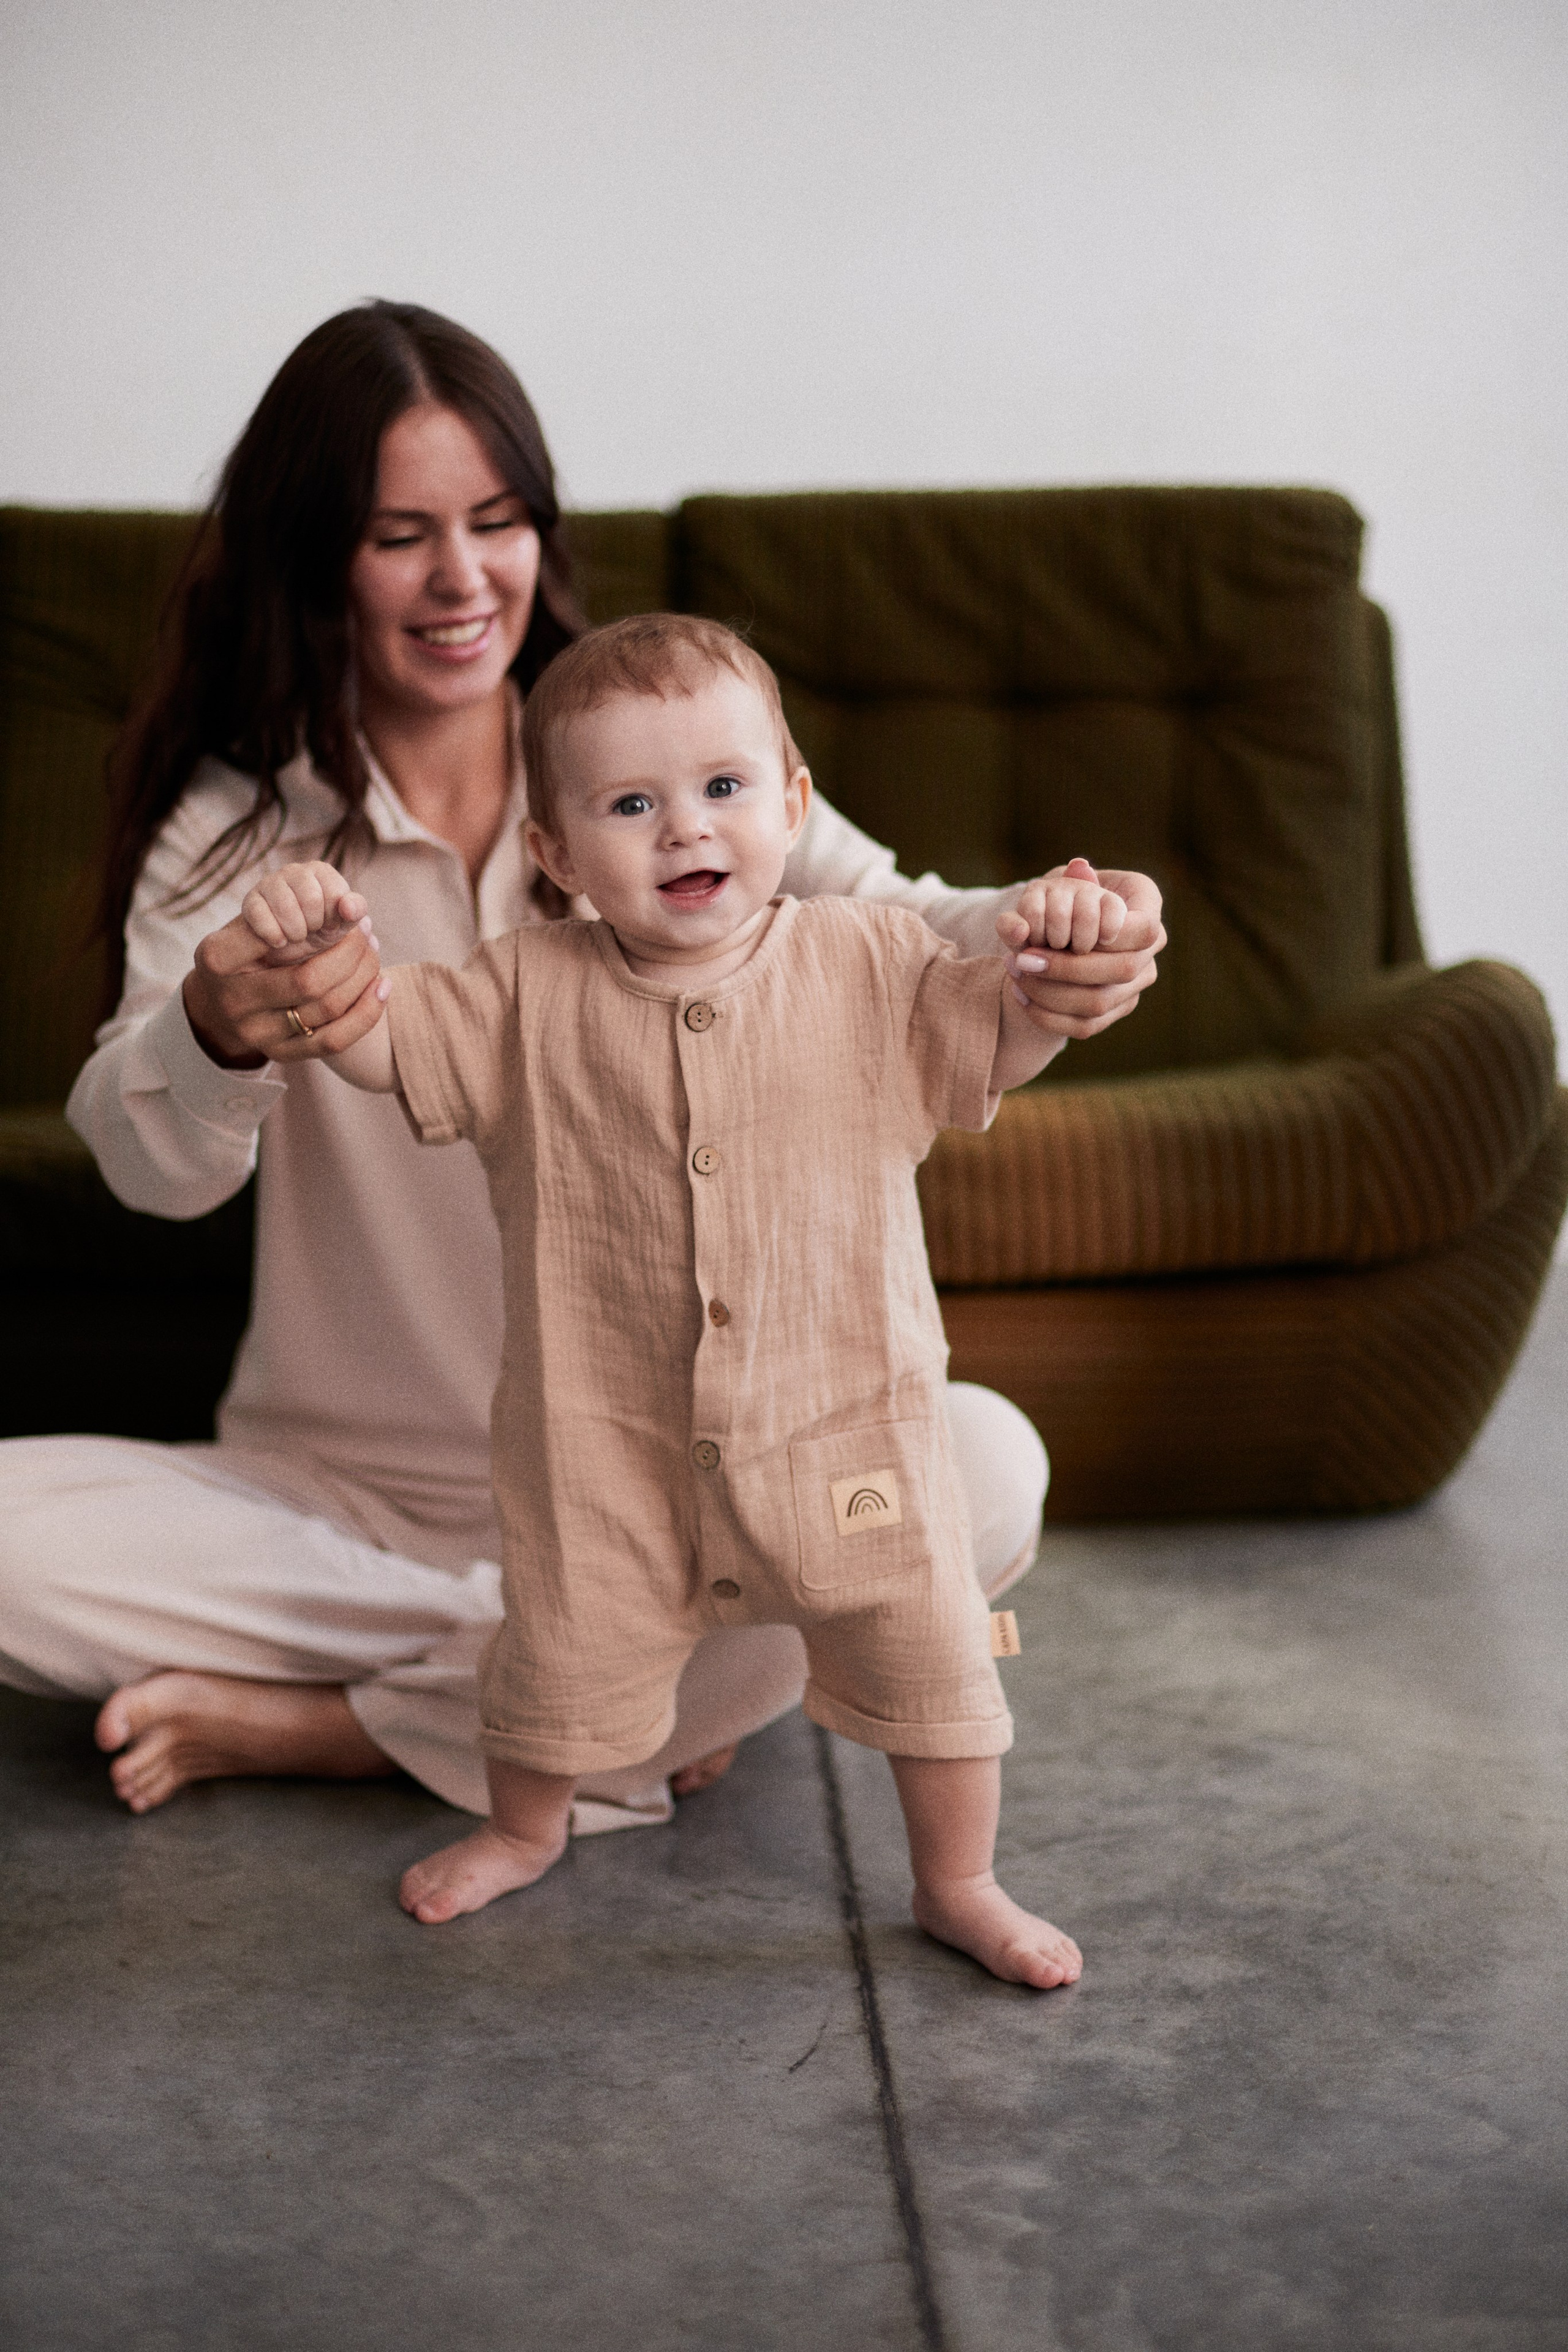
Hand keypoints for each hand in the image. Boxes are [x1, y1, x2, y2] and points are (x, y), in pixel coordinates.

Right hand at [183, 863, 388, 1068]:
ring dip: (363, 976)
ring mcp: (257, 1034)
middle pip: (311, 980)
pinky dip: (367, 1012)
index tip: (340, 915)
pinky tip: (382, 987)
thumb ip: (286, 910)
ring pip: (328, 1009)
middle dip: (351, 952)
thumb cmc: (244, 949)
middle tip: (365, 931)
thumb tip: (353, 905)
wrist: (219, 1001)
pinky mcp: (281, 1055)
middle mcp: (234, 1001)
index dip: (320, 924)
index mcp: (219, 958)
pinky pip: (335, 1041)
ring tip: (373, 951)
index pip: (279, 937)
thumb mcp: (250, 923)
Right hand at [241, 860, 367, 962]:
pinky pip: (260, 915)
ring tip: (296, 936)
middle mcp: (294, 871)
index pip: (335, 893)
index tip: (329, 925)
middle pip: (311, 898)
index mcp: (321, 871)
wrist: (286, 947)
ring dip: (295, 932)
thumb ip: (354, 912)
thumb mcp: (342, 924)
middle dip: (314, 925)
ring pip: (285, 906)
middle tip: (311, 931)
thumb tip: (351, 907)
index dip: (333, 917)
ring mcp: (269, 883)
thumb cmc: (320, 931)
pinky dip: (274, 935)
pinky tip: (279, 941)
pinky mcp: (250, 900)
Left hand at [995, 858, 1164, 1041]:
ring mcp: (1136, 985)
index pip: (1143, 930)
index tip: (1058, 936)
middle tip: (1022, 960)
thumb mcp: (1059, 884)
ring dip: (1050, 993)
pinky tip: (1020, 996)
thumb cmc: (1064, 895)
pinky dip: (1047, 1016)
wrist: (1062, 925)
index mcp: (1148, 906)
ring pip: (1099, 1003)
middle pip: (1122, 971)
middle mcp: (1150, 950)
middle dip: (1066, 968)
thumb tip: (1063, 884)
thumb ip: (1058, 884)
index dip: (1106, 936)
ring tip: (1015, 973)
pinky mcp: (1115, 1011)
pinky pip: (1084, 1026)